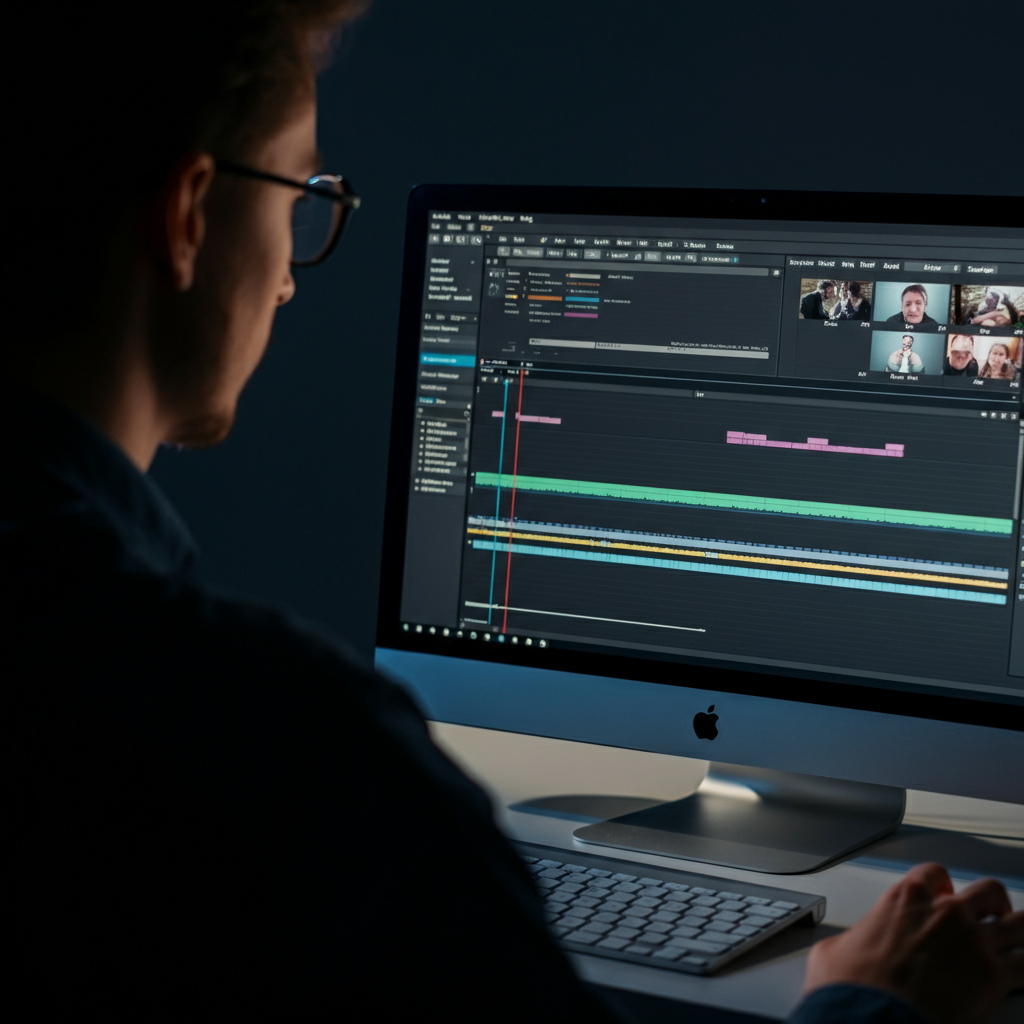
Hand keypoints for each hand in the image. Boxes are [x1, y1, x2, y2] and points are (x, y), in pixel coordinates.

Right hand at [804, 862, 1023, 1023]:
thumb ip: (851, 941)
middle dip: (993, 903)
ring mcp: (974, 943)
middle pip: (989, 892)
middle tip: (992, 915)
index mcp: (906, 898)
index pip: (935, 873)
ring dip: (1021, 931)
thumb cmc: (853, 985)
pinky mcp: (993, 978)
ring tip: (1021, 939)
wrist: (872, 1017)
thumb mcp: (835, 950)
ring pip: (1020, 924)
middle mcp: (946, 913)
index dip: (941, 885)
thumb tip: (843, 951)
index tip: (943, 895)